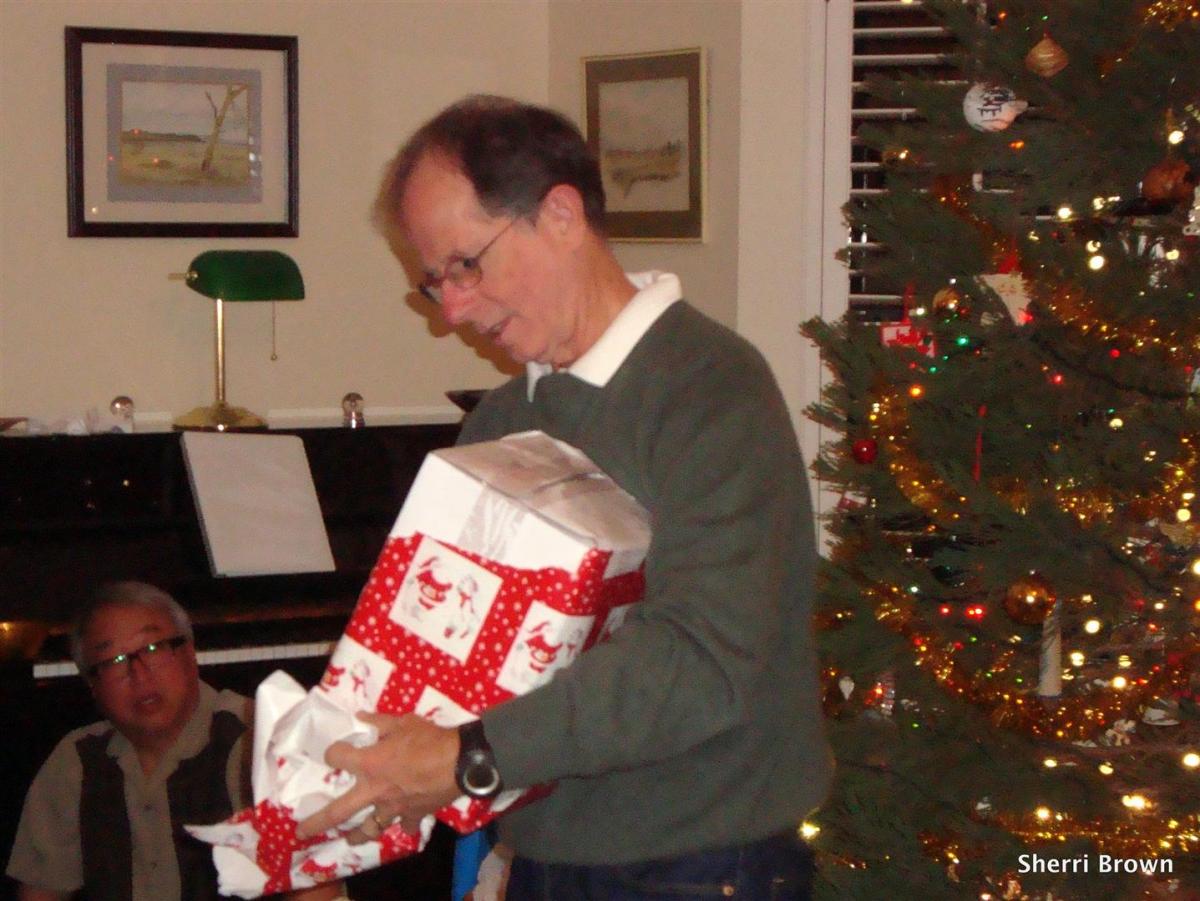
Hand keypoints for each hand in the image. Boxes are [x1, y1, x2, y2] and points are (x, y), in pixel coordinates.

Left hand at [296, 713, 459, 840]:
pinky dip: (402, 826)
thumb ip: (379, 721)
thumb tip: (361, 716)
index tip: (333, 751)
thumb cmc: (429, 739)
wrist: (459, 761)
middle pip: (338, 811)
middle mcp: (374, 790)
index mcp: (369, 763)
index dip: (332, 752)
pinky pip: (404, 826)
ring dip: (356, 836)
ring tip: (349, 840)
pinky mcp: (412, 815)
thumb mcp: (403, 722)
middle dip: (317, 822)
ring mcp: (392, 807)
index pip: (336, 757)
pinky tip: (400, 825)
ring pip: (368, 829)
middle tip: (302, 831)